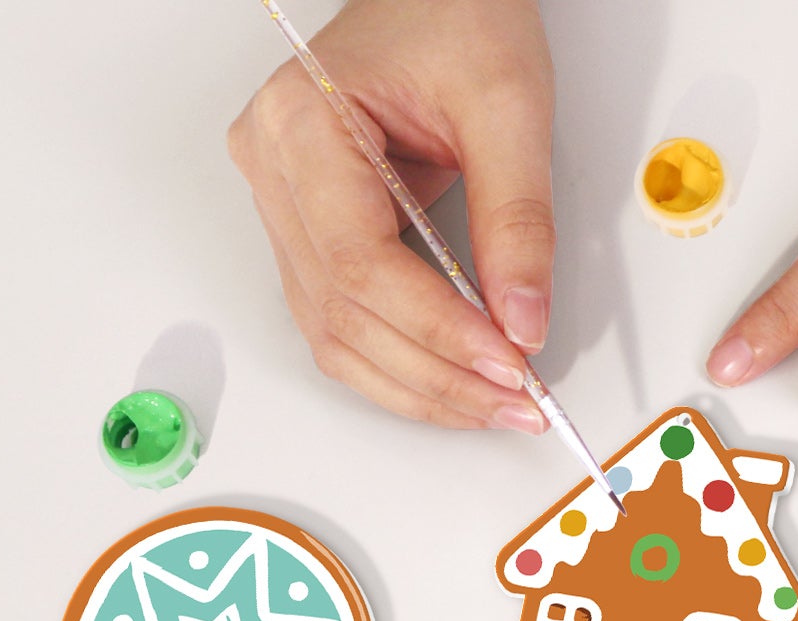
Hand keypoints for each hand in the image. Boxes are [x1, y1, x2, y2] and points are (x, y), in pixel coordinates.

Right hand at [229, 0, 553, 430]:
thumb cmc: (456, 16)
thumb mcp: (508, 107)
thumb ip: (517, 221)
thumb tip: (523, 322)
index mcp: (301, 123)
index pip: (362, 264)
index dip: (438, 330)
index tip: (508, 365)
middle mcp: (274, 170)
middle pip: (346, 314)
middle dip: (439, 375)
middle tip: (518, 403)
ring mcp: (284, 208)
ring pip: (338, 337)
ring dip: (421, 387)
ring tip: (496, 405)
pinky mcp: (312, 236)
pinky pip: (345, 325)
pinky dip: (405, 367)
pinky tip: (459, 384)